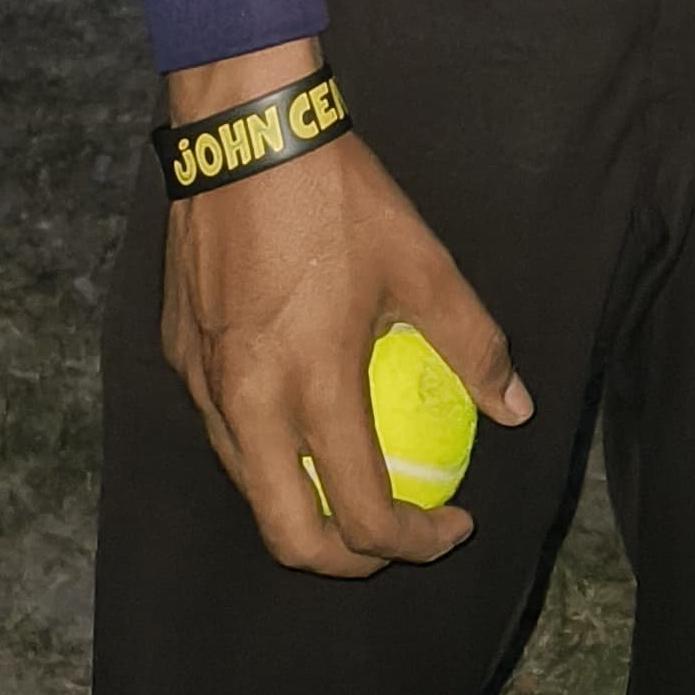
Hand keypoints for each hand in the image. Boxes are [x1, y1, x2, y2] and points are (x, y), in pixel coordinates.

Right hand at [156, 59, 530, 578]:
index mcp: (312, 386)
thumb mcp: (424, 264)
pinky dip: (267, 454)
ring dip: (304, 509)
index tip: (454, 524)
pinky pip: (223, 433)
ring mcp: (204, 383)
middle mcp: (248, 402)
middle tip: (395, 538)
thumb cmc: (339, 196)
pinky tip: (303, 417)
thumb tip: (515, 408)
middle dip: (348, 561)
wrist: (243, 132)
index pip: (365, 514)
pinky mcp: (179, 356)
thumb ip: (473, 344)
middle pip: (289, 538)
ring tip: (354, 485)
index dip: (418, 542)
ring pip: (250, 490)